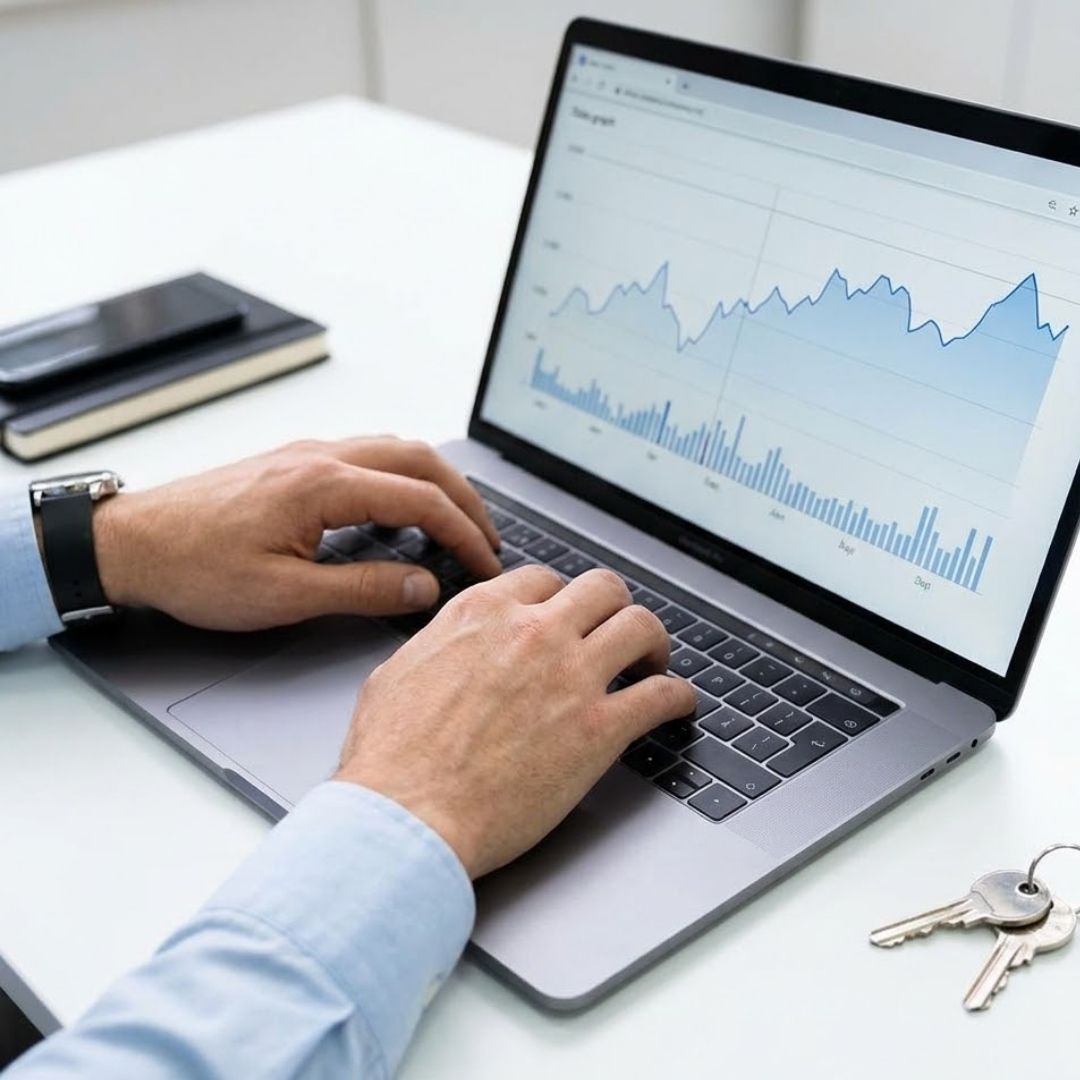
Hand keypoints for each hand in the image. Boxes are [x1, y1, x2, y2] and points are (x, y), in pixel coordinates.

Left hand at [91, 437, 501, 630]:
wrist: (132, 544)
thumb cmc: (194, 568)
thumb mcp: (285, 596)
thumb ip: (364, 588)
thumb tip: (423, 586)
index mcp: (324, 484)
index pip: (422, 500)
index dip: (464, 534)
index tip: (485, 564)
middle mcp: (321, 456)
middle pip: (421, 460)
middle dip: (464, 499)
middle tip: (486, 540)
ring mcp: (307, 454)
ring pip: (396, 450)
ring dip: (436, 483)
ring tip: (455, 523)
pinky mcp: (293, 462)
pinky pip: (369, 455)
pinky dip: (403, 478)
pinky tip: (402, 508)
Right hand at [335, 565, 695, 878]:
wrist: (407, 817)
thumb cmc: (391, 760)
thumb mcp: (398, 675)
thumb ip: (438, 647)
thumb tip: (449, 646)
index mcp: (483, 614)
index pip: (542, 579)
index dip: (560, 598)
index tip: (566, 617)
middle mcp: (533, 632)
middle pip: (602, 589)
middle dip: (613, 608)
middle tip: (616, 631)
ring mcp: (572, 676)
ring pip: (641, 626)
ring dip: (652, 642)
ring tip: (653, 662)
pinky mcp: (599, 729)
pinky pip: (662, 695)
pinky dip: (678, 697)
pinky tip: (678, 706)